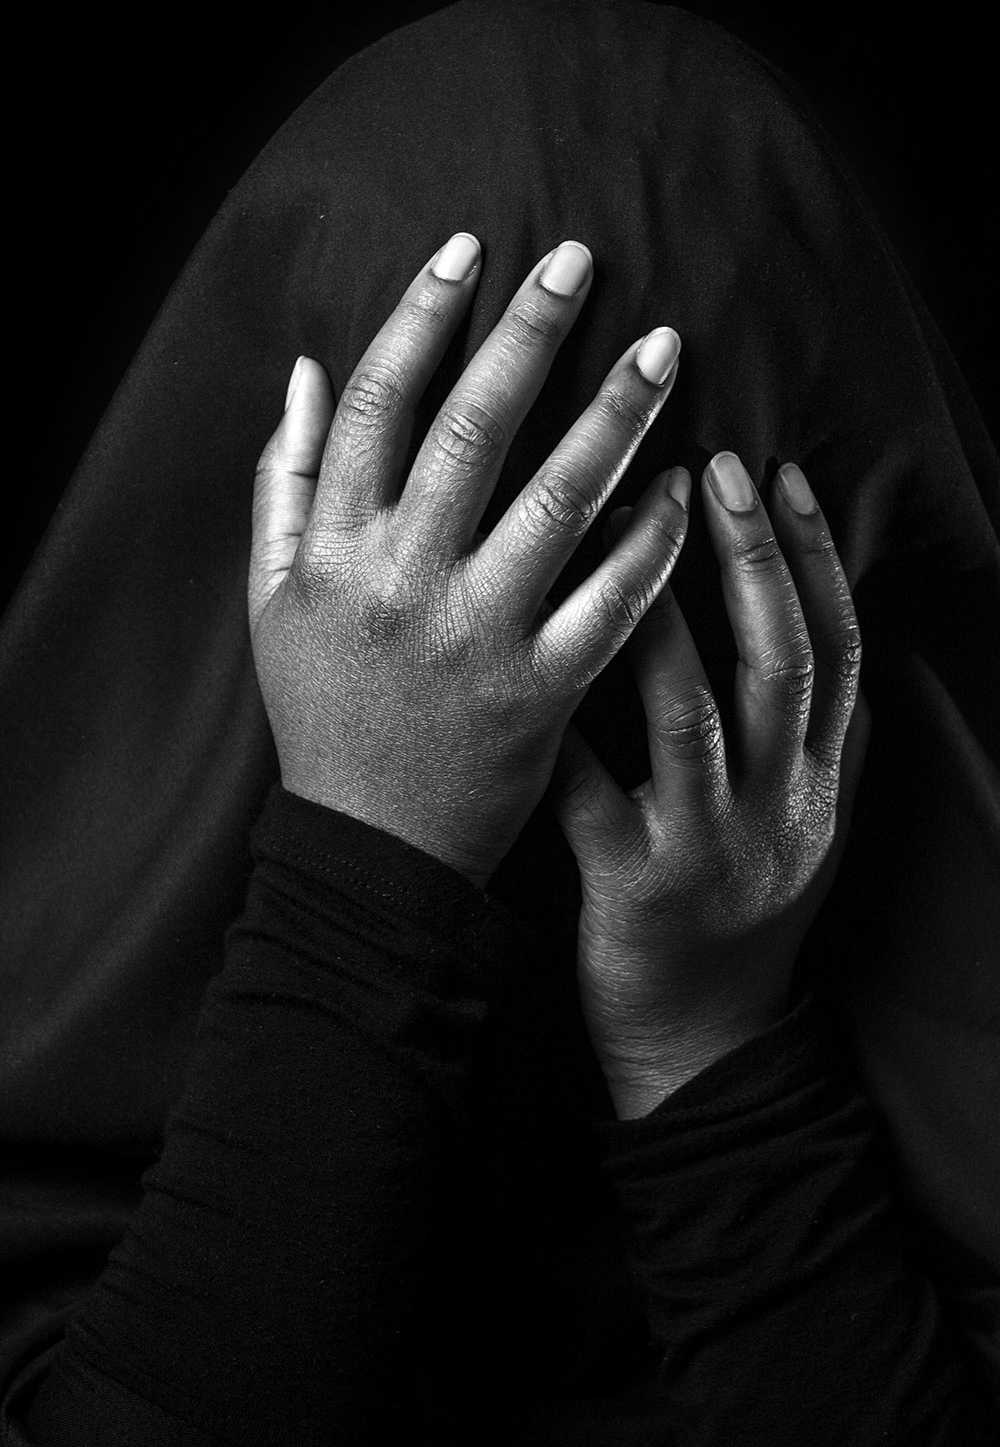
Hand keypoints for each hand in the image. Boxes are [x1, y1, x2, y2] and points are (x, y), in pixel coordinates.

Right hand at [248, 233, 687, 885]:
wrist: (370, 847)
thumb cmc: (320, 710)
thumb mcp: (271, 597)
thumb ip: (283, 482)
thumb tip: (305, 369)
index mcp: (334, 547)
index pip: (378, 403)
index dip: (423, 316)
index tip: (470, 250)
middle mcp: (405, 579)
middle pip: (476, 428)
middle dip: (532, 332)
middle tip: (583, 257)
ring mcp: (479, 635)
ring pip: (559, 500)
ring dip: (617, 416)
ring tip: (664, 349)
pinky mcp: (544, 691)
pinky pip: (614, 601)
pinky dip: (654, 541)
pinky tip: (687, 488)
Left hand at [551, 453, 869, 1114]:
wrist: (704, 1042)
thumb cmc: (746, 917)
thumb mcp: (813, 827)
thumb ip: (829, 741)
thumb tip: (844, 642)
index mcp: (819, 780)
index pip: (835, 647)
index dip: (814, 556)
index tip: (779, 472)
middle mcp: (777, 805)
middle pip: (780, 661)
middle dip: (751, 559)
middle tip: (713, 466)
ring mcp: (708, 846)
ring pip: (691, 713)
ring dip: (660, 615)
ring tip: (622, 527)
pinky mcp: (632, 886)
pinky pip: (592, 791)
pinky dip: (564, 722)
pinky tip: (522, 652)